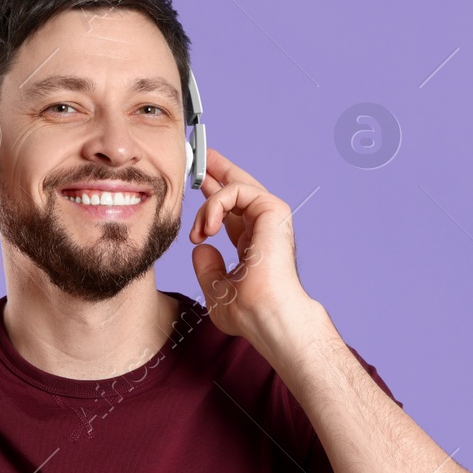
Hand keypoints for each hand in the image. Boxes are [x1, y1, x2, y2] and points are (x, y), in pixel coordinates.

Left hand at [187, 147, 313, 341]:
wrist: (267, 315)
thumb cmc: (248, 312)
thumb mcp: (216, 288)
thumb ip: (207, 267)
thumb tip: (200, 246)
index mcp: (254, 245)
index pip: (233, 213)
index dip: (214, 198)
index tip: (199, 184)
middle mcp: (264, 228)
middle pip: (240, 189)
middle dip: (219, 171)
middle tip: (202, 156)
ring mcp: (270, 218)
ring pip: (234, 188)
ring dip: (208, 206)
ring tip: (198, 229)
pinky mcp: (273, 210)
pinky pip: (236, 190)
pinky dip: (216, 204)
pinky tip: (207, 226)